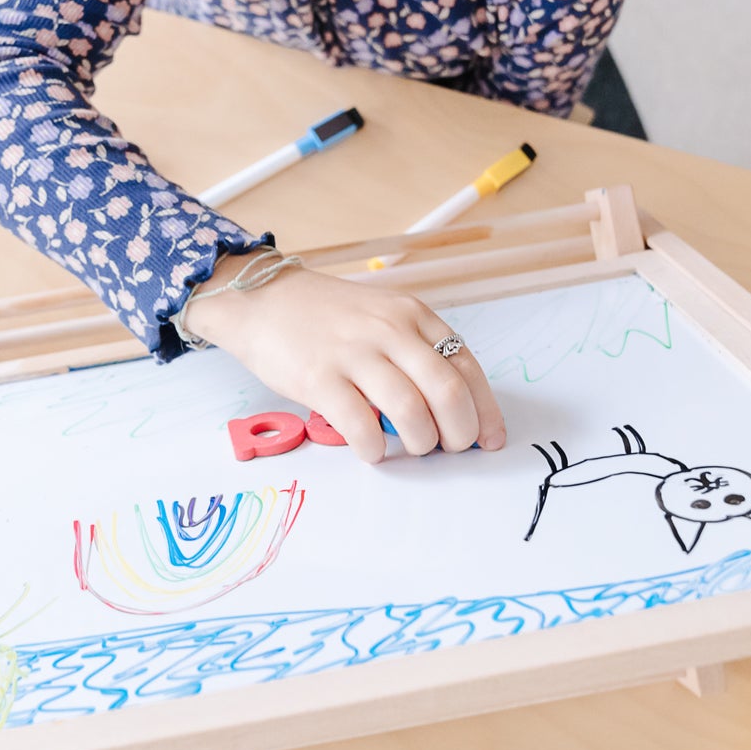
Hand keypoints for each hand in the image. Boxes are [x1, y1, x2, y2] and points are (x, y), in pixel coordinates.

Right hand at [186, 256, 506, 463]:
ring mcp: (354, 353)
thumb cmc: (325, 315)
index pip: (466, 366)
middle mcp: (389, 330)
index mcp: (412, 315)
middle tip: (449, 449)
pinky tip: (372, 451)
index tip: (489, 439)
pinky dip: (375, 449)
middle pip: (447, 392)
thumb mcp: (381, 315)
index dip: (485, 411)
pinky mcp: (319, 378)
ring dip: (420, 443)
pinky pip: (360, 427)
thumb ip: (414, 350)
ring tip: (411, 449)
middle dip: (459, 434)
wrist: (261, 298)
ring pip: (411, 412)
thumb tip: (450, 408)